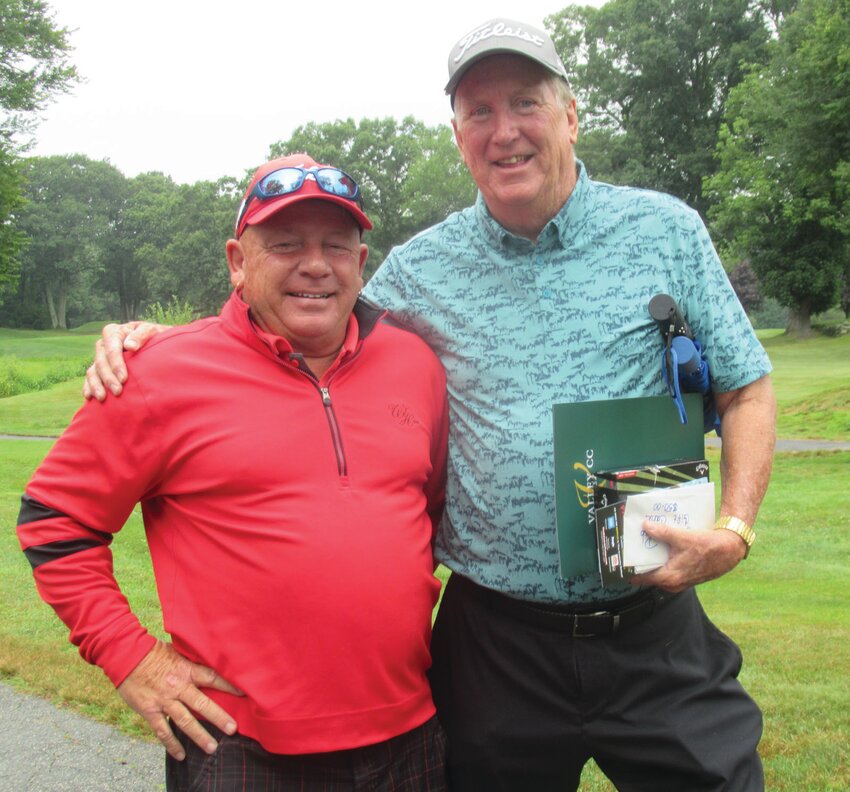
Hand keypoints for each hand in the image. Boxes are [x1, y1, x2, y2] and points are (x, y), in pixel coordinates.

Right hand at [83, 321, 168, 400]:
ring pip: (93, 371)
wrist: (154, 340)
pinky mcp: (100, 367)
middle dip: (108, 378)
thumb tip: (130, 346)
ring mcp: (100, 356)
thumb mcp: (151, 331)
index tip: (124, 379)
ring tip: (102, 398)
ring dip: (96, 385)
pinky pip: (91, 377)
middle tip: (118, 392)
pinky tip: (89, 397)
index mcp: (114, 332)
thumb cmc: (154, 335)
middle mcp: (104, 343)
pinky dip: (89, 387)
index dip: (116, 364)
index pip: (111, 349)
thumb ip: (141, 335)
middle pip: (101, 362)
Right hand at [117, 640, 241, 760]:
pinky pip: (162, 730)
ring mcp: (164, 700)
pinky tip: (181, 755)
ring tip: (212, 748)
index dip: (229, 686)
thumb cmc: (153, 651)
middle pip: (202, 704)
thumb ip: (191, 660)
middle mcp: (178, 687)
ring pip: (185, 721)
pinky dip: (171, 744)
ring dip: (199, 736)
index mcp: (186, 670)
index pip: (213, 678)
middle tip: (233, 729)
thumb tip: (208, 659)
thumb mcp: (176, 651)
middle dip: (219, 717)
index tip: (243, 694)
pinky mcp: (149, 710)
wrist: (126, 655)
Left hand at [629, 520, 746, 592]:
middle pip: (649, 573)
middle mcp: (673, 583)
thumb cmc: (708, 547)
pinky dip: (663, 560)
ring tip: (646, 545)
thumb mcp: (682, 537)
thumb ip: (662, 532)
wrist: (729, 550)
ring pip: (659, 571)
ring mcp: (680, 581)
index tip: (621, 561)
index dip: (630, 569)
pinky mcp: (685, 576)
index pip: (642, 577)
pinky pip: (668, 569)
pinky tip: (662, 548)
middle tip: (632, 547)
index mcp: (669, 577)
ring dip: (653, 560)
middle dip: (641, 561)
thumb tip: (645, 527)